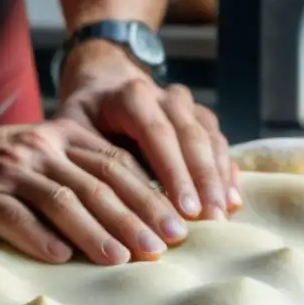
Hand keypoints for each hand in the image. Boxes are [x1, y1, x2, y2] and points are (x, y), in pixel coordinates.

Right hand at [0, 118, 188, 265]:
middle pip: (99, 183)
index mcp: (66, 135)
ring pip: (64, 201)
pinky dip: (42, 239)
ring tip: (123, 258)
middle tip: (165, 245)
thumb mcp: (50, 153)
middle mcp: (44, 150)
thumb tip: (144, 215)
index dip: (152, 194)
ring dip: (97, 232)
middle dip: (136, 216)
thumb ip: (87, 172)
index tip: (180, 223)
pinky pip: (17, 218)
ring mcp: (12, 172)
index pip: (118, 164)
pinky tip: (64, 259)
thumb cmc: (5, 165)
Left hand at [57, 40, 240, 220]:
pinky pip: (219, 143)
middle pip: (191, 138)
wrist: (105, 83)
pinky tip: (232, 201)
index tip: (187, 210)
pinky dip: (226, 172)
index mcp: (131, 95)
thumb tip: (104, 211)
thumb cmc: (84, 117)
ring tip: (222, 218)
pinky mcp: (201, 117)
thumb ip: (89, 162)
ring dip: (218, 180)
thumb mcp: (71, 132)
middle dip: (203, 183)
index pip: (158, 133)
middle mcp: (165, 96)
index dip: (175, 173)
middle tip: (211, 222)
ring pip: (211, 140)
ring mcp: (188, 106)